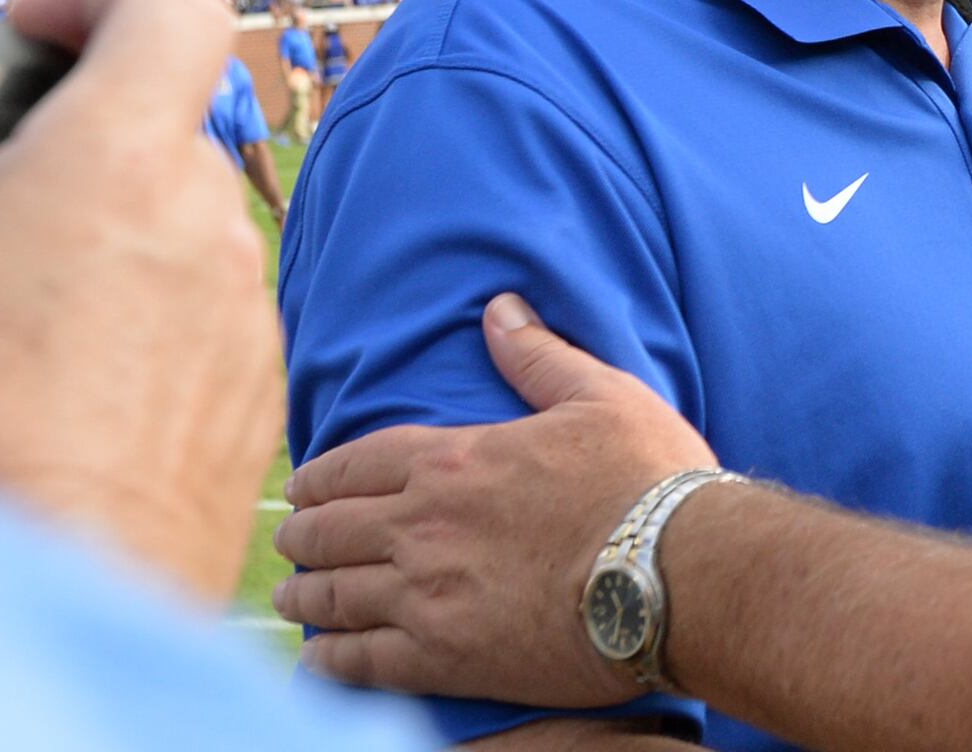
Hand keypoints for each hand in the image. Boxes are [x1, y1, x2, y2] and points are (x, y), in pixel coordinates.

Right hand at [0, 0, 278, 596]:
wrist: (28, 615)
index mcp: (118, 162)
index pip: (168, 4)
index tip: (30, 28)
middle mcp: (208, 229)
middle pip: (165, 127)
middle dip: (77, 140)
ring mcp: (242, 325)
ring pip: (188, 238)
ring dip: (109, 247)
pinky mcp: (249, 412)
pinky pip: (203, 337)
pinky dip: (138, 340)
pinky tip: (47, 395)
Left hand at [279, 293, 716, 707]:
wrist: (680, 573)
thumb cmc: (649, 480)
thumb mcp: (601, 398)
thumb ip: (539, 356)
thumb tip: (500, 309)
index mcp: (454, 460)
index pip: (355, 464)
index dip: (320, 477)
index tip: (304, 488)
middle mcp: (422, 524)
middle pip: (329, 531)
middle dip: (302, 536)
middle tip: (292, 543)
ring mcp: (426, 594)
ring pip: (333, 596)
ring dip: (303, 596)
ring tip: (294, 600)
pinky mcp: (443, 658)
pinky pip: (360, 662)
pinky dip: (327, 662)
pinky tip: (315, 662)